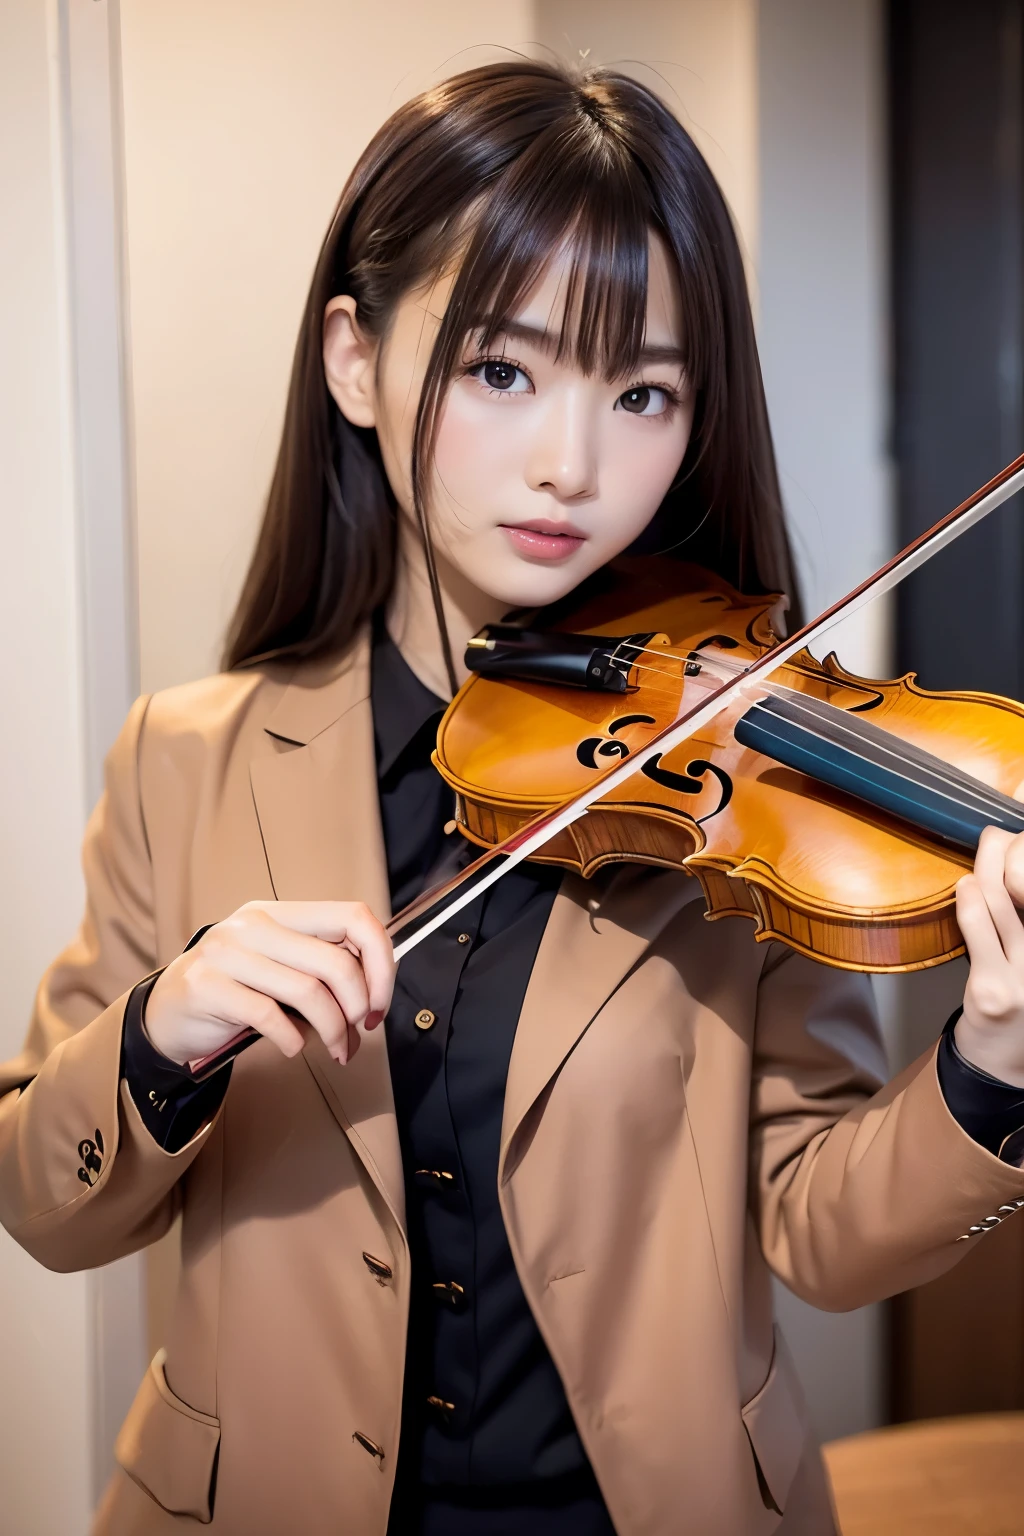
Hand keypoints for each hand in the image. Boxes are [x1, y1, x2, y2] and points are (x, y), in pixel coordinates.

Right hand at [145, 901, 394, 1067]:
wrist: (166, 1014)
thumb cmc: (234, 992)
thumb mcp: (279, 968)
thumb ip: (320, 967)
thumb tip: (376, 991)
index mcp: (281, 912)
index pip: (354, 917)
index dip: (381, 960)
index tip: (381, 1000)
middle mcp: (255, 924)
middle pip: (336, 961)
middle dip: (359, 1007)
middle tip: (359, 1033)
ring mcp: (227, 952)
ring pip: (309, 992)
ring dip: (333, 1032)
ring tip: (336, 1050)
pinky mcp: (207, 985)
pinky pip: (270, 1016)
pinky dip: (294, 1040)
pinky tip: (293, 1047)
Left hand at [955, 826, 1023, 1086]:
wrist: (1005, 1061)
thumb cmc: (1023, 997)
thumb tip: (1012, 857)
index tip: (1020, 840)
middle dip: (1010, 850)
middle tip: (996, 836)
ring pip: (1002, 900)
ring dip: (987, 867)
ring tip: (984, 849)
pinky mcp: (994, 988)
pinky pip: (978, 927)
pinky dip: (969, 900)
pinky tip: (967, 885)